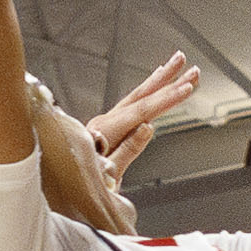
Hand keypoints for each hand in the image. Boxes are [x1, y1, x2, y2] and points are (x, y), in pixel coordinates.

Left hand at [84, 54, 202, 190]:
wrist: (61, 186)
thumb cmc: (80, 183)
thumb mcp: (107, 174)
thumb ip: (127, 150)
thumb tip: (147, 127)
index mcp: (105, 131)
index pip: (142, 111)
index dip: (166, 99)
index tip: (187, 88)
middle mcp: (105, 121)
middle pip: (141, 96)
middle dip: (167, 80)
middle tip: (189, 65)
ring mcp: (106, 122)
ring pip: (137, 96)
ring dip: (159, 80)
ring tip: (177, 64)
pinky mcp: (108, 127)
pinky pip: (132, 104)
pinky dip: (146, 90)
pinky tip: (154, 83)